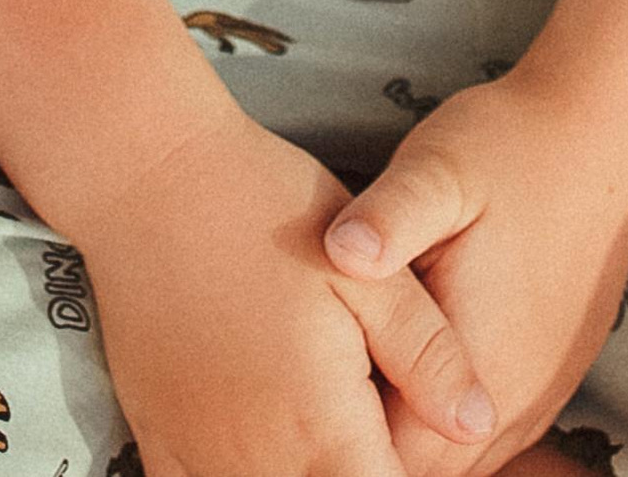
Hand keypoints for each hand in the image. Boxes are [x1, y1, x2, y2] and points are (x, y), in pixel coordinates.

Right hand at [74, 113, 499, 476]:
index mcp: (322, 424)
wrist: (148, 177)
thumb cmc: (268, 208)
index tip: (416, 444)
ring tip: (327, 440)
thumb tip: (479, 425)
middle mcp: (260, 461)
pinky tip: (259, 454)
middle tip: (376, 436)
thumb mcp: (370, 271)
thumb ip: (428, 355)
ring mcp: (201, 458)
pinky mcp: (160, 441)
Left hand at [322, 79, 627, 476]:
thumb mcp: (438, 169)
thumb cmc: (513, 147)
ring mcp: (538, 398)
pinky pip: (486, 436)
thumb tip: (337, 251)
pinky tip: (407, 371)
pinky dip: (442, 423)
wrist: (602, 131)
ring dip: (406, 436)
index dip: (339, 435)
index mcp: (479, 368)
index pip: (388, 458)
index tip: (298, 397)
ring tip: (355, 380)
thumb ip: (387, 217)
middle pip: (421, 471)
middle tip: (314, 390)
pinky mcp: (549, 379)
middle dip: (366, 444)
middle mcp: (514, 404)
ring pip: (457, 463)